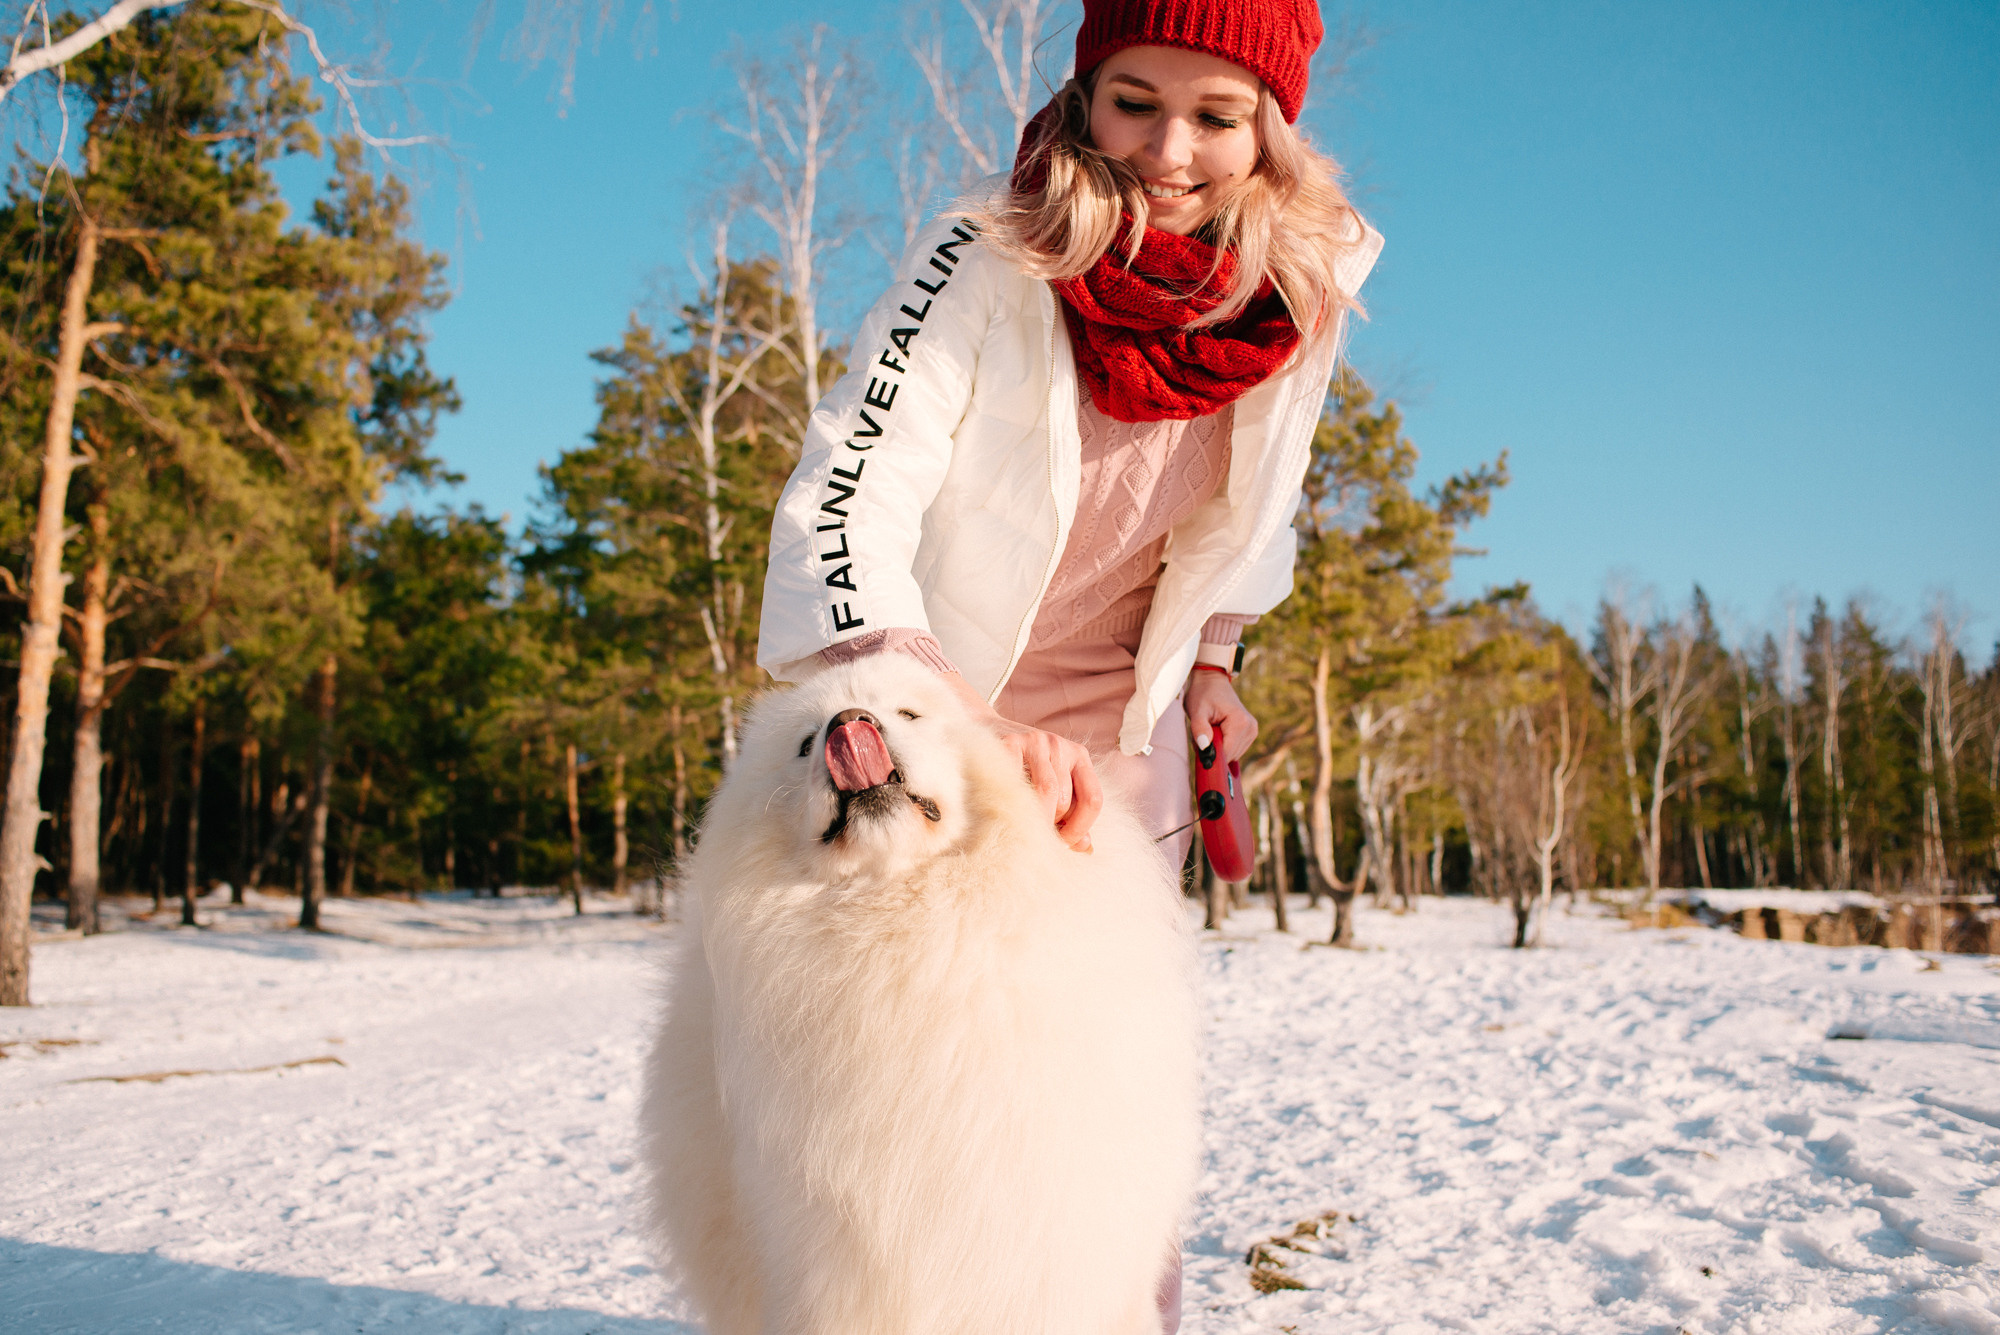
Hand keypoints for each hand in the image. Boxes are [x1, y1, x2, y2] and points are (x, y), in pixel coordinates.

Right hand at [940, 674, 1101, 850]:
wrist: (985, 733)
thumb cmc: (1023, 771)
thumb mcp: (1053, 789)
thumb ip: (1070, 817)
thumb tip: (1086, 848)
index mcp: (1079, 757)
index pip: (1093, 798)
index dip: (1081, 828)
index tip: (1064, 844)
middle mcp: (1060, 745)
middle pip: (1064, 799)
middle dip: (1051, 825)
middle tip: (1036, 837)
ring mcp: (1035, 741)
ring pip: (1045, 791)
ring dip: (1034, 817)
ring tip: (1022, 828)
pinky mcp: (1009, 742)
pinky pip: (1016, 782)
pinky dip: (1013, 802)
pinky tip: (1005, 808)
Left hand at [1185, 668, 1257, 765]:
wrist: (1211, 680)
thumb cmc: (1203, 693)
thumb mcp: (1196, 710)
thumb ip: (1199, 729)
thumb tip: (1205, 747)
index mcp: (1240, 722)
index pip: (1226, 753)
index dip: (1210, 754)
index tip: (1199, 743)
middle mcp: (1250, 728)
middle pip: (1229, 755)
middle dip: (1214, 750)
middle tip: (1203, 732)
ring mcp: (1252, 731)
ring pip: (1232, 754)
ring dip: (1218, 747)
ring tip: (1210, 729)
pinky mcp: (1250, 733)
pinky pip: (1234, 749)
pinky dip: (1223, 744)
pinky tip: (1217, 731)